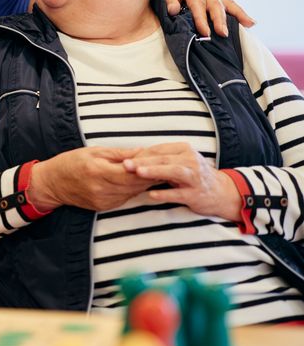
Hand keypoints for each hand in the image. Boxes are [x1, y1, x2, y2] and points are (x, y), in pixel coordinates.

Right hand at [29, 147, 158, 211]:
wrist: (52, 183)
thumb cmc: (71, 162)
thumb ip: (120, 153)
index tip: (163, 162)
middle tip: (169, 168)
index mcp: (98, 172)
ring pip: (133, 192)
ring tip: (160, 174)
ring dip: (146, 184)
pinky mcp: (104, 207)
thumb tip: (144, 151)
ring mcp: (103, 200)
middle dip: (152, 176)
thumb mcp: (94, 151)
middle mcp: (101, 189)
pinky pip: (125, 197)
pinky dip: (134, 189)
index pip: (131, 172)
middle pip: (135, 184)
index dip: (148, 168)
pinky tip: (142, 183)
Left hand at [123, 142, 240, 220]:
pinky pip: (179, 194)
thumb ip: (160, 159)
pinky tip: (151, 194)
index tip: (123, 157)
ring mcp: (195, 178)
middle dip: (143, 161)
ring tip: (137, 173)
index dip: (141, 153)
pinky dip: (165, 194)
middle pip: (164, 159)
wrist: (222, 193)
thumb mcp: (179, 162)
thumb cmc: (193, 175)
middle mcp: (191, 161)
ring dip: (155, 171)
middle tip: (125, 164)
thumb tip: (132, 157)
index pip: (159, 150)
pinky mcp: (197, 194)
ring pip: (173, 172)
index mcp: (184, 150)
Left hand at [159, 0, 254, 37]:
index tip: (204, 32)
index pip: (197, 4)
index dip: (201, 18)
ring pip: (226, 5)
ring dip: (237, 15)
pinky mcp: (213, 2)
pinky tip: (250, 23)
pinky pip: (229, 7)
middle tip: (222, 33)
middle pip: (215, 5)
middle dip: (219, 20)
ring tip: (248, 24)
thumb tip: (174, 10)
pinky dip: (239, 14)